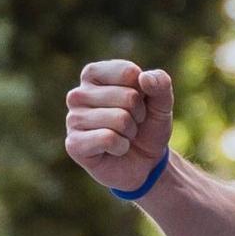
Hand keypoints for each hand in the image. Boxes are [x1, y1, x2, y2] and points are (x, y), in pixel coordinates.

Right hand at [65, 60, 175, 193]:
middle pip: (128, 97)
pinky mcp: (74, 144)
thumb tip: (144, 77)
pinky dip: (121, 146)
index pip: (129, 73)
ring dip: (131, 132)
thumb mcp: (161, 102)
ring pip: (120, 119)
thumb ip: (160, 83)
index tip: (138, 102)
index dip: (144, 91)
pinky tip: (115, 149)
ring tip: (123, 136)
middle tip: (131, 124)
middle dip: (139, 114)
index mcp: (93, 74)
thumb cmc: (147, 125)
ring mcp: (73, 119)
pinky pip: (108, 139)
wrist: (145, 162)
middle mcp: (78, 94)